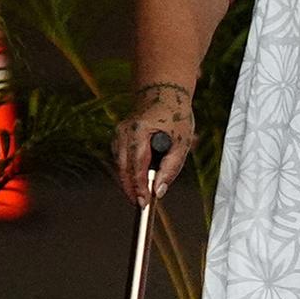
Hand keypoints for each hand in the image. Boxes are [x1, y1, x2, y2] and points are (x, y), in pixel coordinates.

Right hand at [113, 83, 194, 207]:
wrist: (164, 94)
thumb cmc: (175, 116)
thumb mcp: (182, 143)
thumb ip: (171, 168)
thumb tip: (159, 190)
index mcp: (139, 130)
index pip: (136, 166)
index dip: (139, 187)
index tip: (143, 202)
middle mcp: (123, 132)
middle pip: (123, 168)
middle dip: (131, 188)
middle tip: (140, 204)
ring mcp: (118, 134)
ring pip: (119, 166)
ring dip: (128, 181)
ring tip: (140, 195)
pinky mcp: (117, 137)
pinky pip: (120, 159)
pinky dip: (128, 171)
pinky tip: (137, 179)